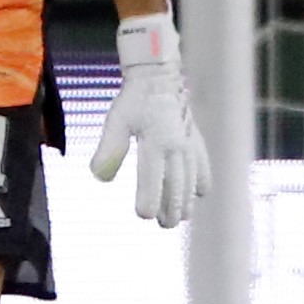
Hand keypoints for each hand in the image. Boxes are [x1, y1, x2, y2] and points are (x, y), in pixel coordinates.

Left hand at [91, 10, 211, 227]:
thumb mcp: (116, 121)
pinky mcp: (197, 141)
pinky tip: (198, 194)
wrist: (159, 78)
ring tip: (180, 217)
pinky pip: (204, 166)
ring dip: (186, 201)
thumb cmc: (133, 100)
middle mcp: (176, 146)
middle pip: (176, 186)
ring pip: (192, 180)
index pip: (152, 179)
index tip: (143, 215)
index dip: (149, 200)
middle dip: (171, 209)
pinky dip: (201, 182)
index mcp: (155, 142)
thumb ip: (110, 149)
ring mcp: (189, 144)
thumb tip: (99, 177)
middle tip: (164, 225)